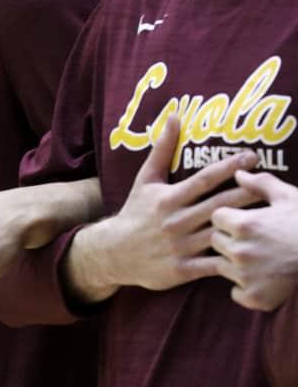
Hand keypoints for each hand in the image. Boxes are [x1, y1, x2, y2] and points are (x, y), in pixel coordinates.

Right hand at [65, 115, 260, 303]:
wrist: (113, 252)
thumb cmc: (135, 213)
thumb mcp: (144, 181)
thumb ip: (162, 150)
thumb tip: (174, 116)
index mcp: (168, 199)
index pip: (204, 179)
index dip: (229, 166)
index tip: (252, 155)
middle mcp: (175, 221)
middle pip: (219, 206)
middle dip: (248, 194)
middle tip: (273, 185)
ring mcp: (180, 247)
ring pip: (220, 235)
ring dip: (244, 227)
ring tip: (270, 219)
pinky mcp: (182, 269)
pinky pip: (213, 265)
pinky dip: (232, 261)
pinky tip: (252, 255)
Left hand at [210, 171, 297, 310]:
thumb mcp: (290, 197)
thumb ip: (261, 184)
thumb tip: (238, 173)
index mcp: (245, 224)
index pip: (217, 217)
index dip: (229, 218)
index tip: (244, 221)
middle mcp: (240, 251)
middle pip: (216, 242)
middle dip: (229, 239)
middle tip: (253, 240)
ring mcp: (246, 276)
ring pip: (222, 267)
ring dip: (234, 263)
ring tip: (259, 259)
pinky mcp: (255, 297)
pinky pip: (236, 293)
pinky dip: (246, 289)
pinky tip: (262, 280)